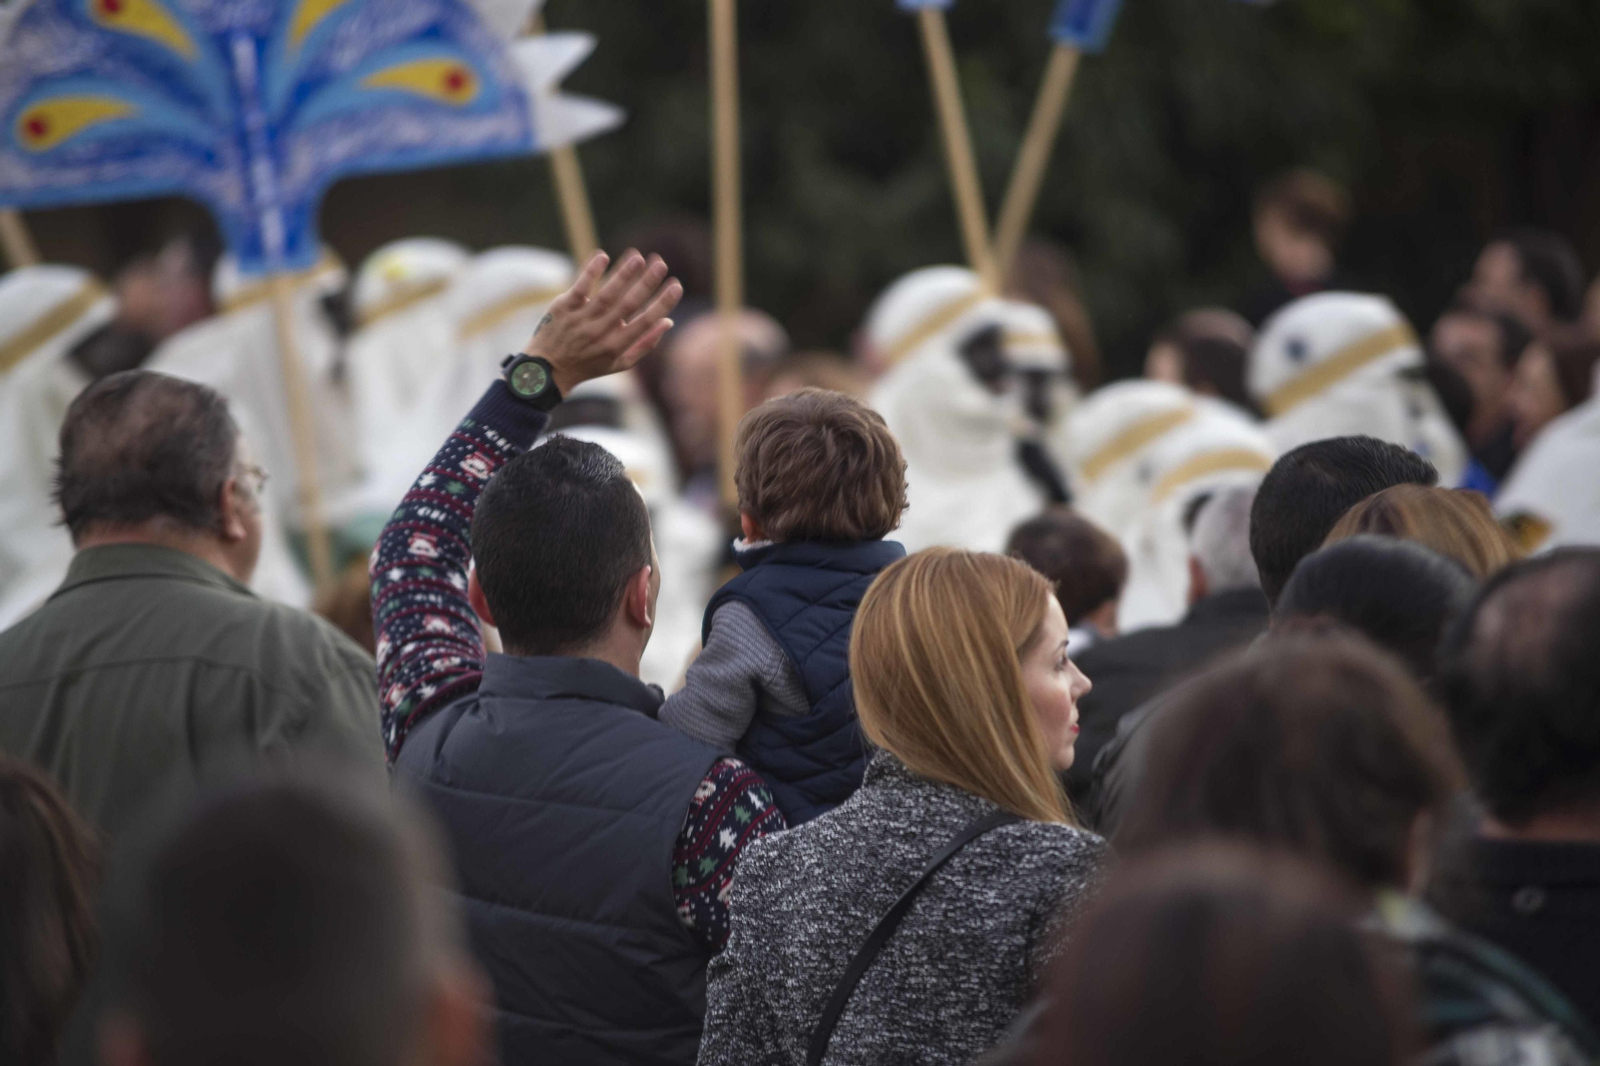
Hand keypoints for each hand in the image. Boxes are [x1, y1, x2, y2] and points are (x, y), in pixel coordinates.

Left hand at [521, 250, 682, 394]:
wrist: (548, 369)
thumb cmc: (590, 364)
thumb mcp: (620, 363)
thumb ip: (645, 344)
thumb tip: (668, 322)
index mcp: (616, 346)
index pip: (645, 322)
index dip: (663, 304)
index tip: (676, 286)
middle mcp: (600, 333)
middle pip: (628, 305)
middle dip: (647, 283)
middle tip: (662, 264)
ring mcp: (581, 320)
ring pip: (606, 294)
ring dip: (623, 274)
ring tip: (638, 257)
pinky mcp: (563, 308)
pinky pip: (580, 288)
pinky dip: (591, 272)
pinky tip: (603, 256)